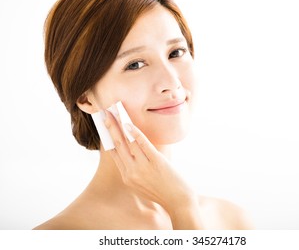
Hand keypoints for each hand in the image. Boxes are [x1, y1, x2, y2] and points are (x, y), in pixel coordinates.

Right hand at [104, 109, 202, 228]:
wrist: (178, 202)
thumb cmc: (162, 191)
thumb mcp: (141, 184)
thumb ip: (134, 170)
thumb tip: (131, 150)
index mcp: (127, 177)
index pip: (113, 153)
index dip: (107, 138)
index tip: (103, 126)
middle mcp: (131, 172)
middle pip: (117, 145)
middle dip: (110, 127)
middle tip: (105, 113)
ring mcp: (143, 167)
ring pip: (127, 142)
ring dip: (120, 126)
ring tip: (116, 113)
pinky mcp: (156, 162)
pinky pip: (143, 144)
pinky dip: (135, 133)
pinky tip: (129, 124)